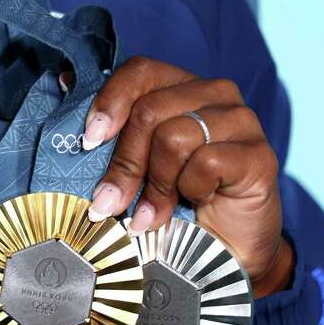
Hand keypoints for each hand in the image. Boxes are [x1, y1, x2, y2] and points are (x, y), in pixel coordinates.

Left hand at [76, 56, 293, 297]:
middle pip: (150, 111)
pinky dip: (190, 190)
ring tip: (153, 213)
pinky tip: (197, 203)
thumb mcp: (135, 163)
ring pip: (174, 137)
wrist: (224, 253)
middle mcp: (214, 94)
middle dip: (125, 163)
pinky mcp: (259, 155)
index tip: (89, 141)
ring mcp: (242, 121)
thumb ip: (110, 129)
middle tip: (110, 203)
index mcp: (181, 86)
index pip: (140, 71)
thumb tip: (64, 82)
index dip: (110, 102)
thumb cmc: (175, 203)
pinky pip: (206, 162)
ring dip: (156, 185)